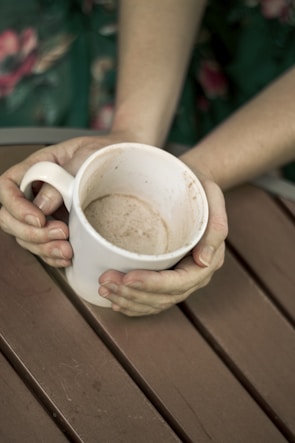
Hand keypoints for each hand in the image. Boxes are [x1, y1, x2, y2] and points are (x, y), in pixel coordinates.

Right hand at [0, 131, 136, 265]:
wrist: (122, 161)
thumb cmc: (102, 153)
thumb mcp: (82, 160)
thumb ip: (59, 180)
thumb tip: (41, 206)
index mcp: (35, 169)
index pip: (7, 187)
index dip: (16, 207)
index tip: (39, 219)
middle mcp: (35, 191)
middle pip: (10, 218)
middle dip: (32, 233)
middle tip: (61, 233)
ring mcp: (45, 212)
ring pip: (26, 236)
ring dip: (43, 248)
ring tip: (67, 249)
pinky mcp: (58, 226)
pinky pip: (44, 246)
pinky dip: (52, 255)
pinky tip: (66, 257)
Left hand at [98, 174, 227, 315]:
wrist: (189, 185)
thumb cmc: (196, 185)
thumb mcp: (212, 195)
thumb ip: (215, 226)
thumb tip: (203, 261)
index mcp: (209, 258)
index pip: (179, 282)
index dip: (152, 284)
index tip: (127, 277)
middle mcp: (196, 274)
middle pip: (164, 296)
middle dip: (133, 293)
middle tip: (104, 282)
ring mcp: (182, 279)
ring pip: (155, 302)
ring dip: (128, 300)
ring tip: (103, 289)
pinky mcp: (168, 276)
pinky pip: (152, 300)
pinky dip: (133, 305)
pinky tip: (115, 302)